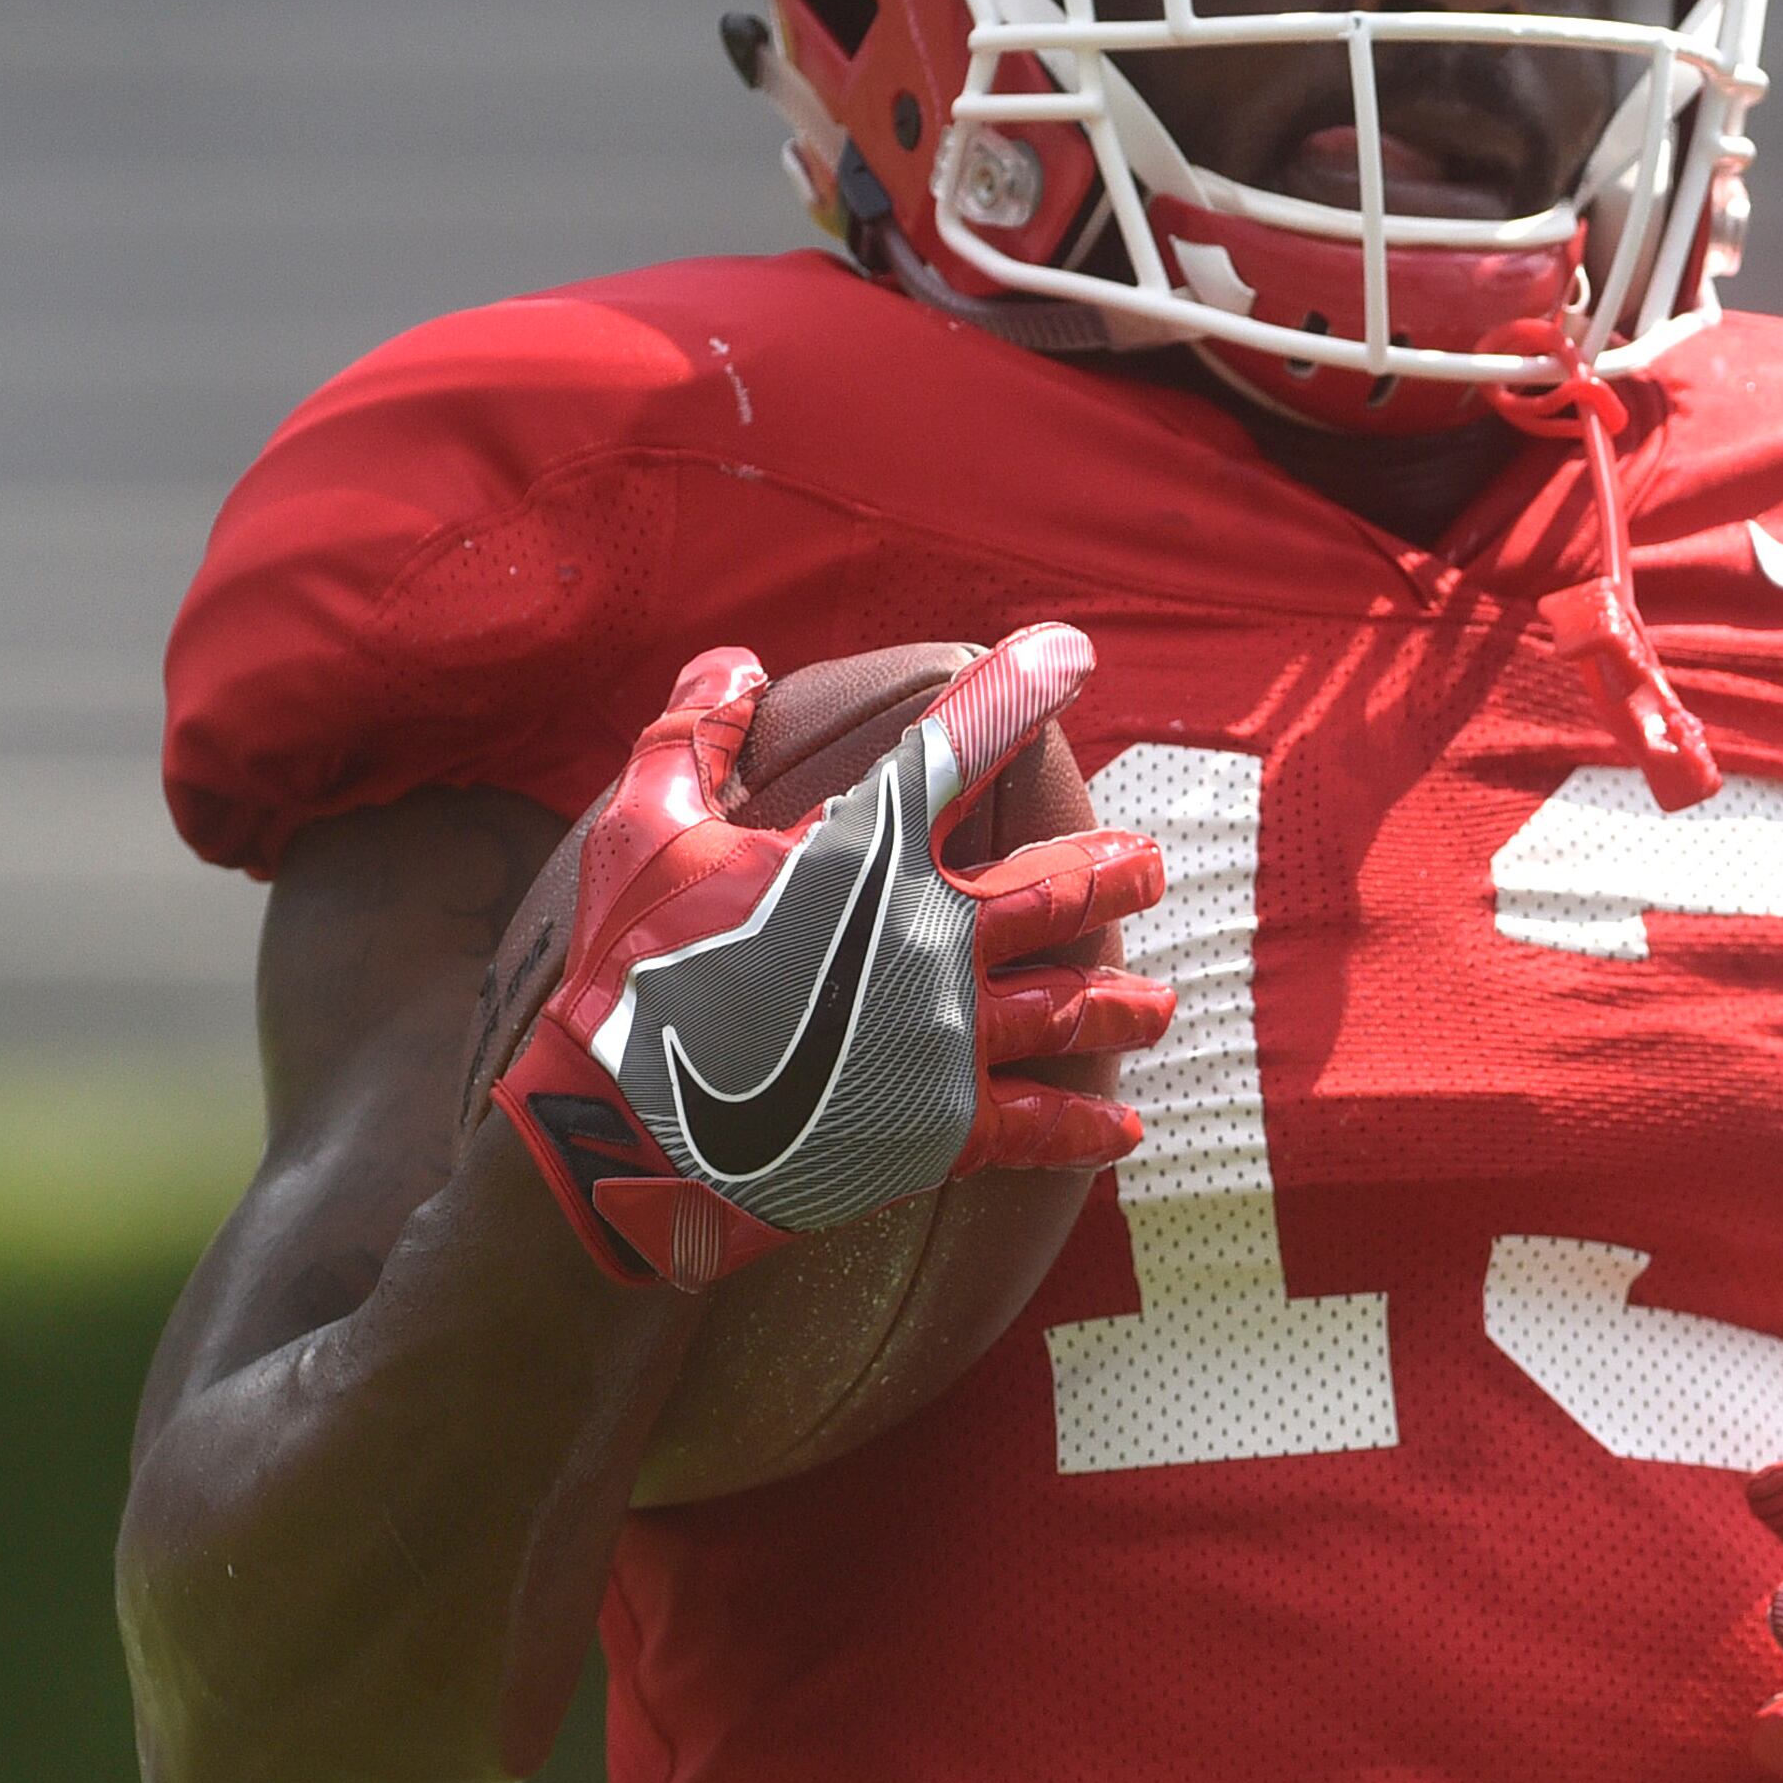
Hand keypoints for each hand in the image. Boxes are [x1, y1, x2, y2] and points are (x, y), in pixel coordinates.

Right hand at [491, 625, 1169, 1287]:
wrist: (620, 1129)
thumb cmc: (627, 971)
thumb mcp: (642, 828)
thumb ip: (693, 736)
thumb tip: (734, 662)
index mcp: (868, 852)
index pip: (961, 747)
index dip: (1019, 691)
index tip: (1069, 652)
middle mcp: (932, 935)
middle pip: (1059, 889)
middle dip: (1115, 872)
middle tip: (1151, 865)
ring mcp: (948, 1035)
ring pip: (1072, 1006)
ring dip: (1124, 1001)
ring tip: (1161, 1002)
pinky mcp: (942, 1127)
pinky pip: (1040, 1125)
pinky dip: (1086, 1126)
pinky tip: (1124, 1128)